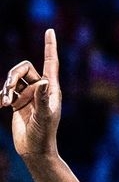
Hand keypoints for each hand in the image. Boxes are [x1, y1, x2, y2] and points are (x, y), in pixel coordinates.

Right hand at [2, 28, 61, 160]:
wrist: (35, 150)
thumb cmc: (44, 135)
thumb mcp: (44, 116)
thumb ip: (43, 98)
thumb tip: (45, 81)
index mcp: (52, 89)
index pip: (51, 63)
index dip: (49, 46)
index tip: (49, 30)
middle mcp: (41, 89)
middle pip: (24, 68)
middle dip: (13, 75)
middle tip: (7, 92)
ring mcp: (29, 95)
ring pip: (14, 78)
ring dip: (6, 86)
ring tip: (5, 101)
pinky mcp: (18, 102)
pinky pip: (7, 89)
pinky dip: (2, 94)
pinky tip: (1, 105)